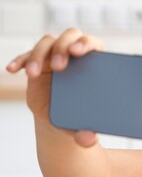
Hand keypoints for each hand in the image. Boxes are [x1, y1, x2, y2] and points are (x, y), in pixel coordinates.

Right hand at [5, 28, 103, 146]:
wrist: (61, 121)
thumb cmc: (78, 118)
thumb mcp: (82, 126)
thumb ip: (87, 133)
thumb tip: (88, 139)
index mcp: (94, 63)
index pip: (92, 44)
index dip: (85, 43)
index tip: (78, 52)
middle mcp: (75, 55)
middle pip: (70, 36)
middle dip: (62, 46)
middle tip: (58, 66)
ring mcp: (55, 56)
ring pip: (47, 42)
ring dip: (39, 55)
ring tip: (33, 73)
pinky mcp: (38, 63)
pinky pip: (27, 55)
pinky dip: (20, 60)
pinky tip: (12, 70)